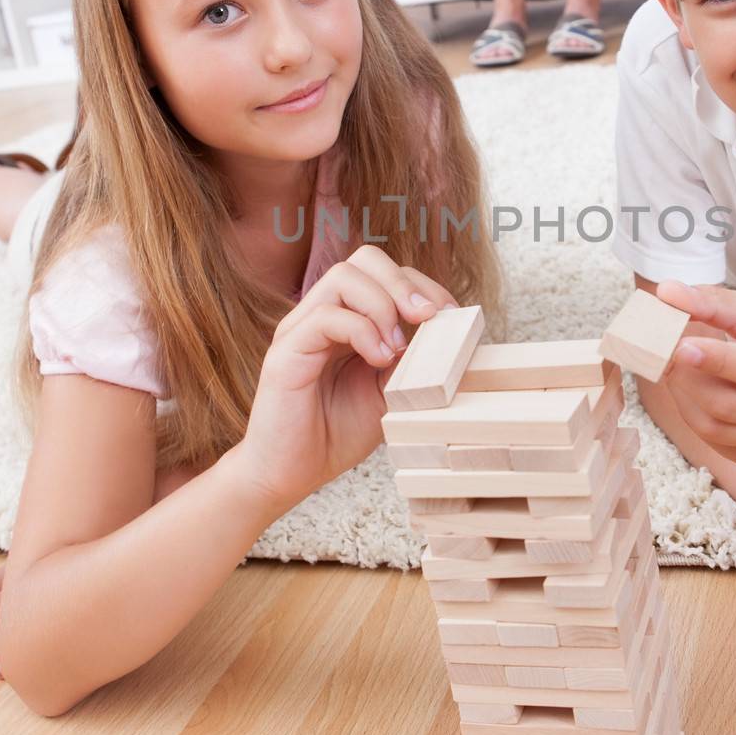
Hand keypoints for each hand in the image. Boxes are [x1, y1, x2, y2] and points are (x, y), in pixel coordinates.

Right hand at [236, 245, 458, 514]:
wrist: (289, 474)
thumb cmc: (336, 433)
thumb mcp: (390, 391)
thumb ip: (411, 359)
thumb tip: (449, 333)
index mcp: (347, 318)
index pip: (385, 273)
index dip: (421, 286)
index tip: (448, 316)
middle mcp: (321, 314)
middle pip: (364, 260)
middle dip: (404, 283)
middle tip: (427, 318)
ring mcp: (300, 328)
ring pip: (343, 278)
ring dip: (383, 306)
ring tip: (397, 348)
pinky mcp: (286, 352)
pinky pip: (325, 316)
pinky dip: (362, 331)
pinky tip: (378, 360)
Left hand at [656, 280, 735, 465]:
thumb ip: (713, 302)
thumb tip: (667, 293)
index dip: (716, 361)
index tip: (680, 346)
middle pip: (728, 404)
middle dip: (687, 377)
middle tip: (665, 351)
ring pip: (714, 427)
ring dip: (683, 395)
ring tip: (678, 367)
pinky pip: (712, 441)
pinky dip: (691, 414)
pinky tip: (692, 390)